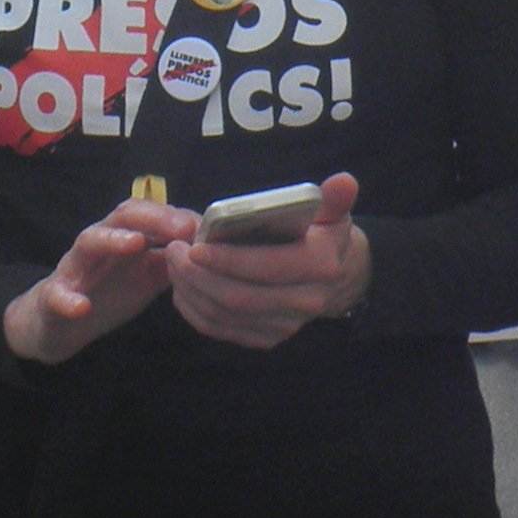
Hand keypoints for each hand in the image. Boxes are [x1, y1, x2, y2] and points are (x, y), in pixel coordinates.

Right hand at [1, 195, 193, 365]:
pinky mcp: (53, 297)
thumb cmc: (105, 292)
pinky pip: (56, 295)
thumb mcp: (146, 277)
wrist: (56, 323)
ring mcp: (74, 268)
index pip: (149, 214)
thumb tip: (210, 249)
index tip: (206, 226)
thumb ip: (172, 261)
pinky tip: (80, 307)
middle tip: (183, 227)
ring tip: (135, 244)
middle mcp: (98, 245)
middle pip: (122, 217)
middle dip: (153, 218)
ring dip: (112, 240)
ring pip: (89, 242)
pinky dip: (67, 299)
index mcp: (123, 239)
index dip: (177, 216)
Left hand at [165, 175, 369, 350]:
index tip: (194, 246)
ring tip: (173, 264)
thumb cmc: (321, 234)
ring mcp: (285, 325)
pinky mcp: (267, 337)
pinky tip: (182, 287)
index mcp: (319, 266)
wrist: (334, 276)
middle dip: (199, 276)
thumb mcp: (330, 212)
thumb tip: (344, 180)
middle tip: (173, 251)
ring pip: (226, 316)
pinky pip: (222, 330)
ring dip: (192, 291)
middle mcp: (304, 302)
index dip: (227, 260)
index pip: (267, 267)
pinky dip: (195, 310)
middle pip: (240, 297)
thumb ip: (332, 198)